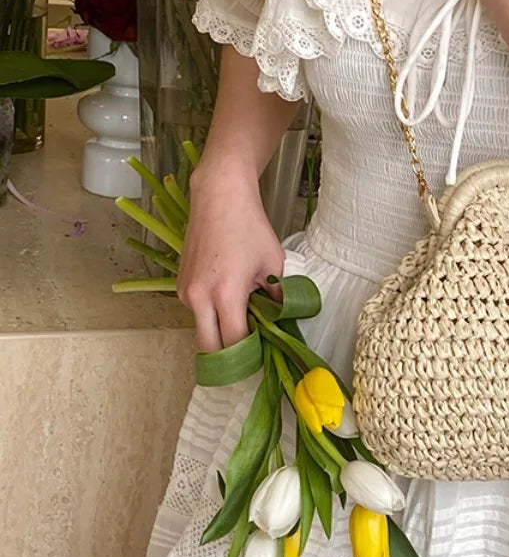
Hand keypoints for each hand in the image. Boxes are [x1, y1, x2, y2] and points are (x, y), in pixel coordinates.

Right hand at [177, 159, 283, 352]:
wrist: (218, 198)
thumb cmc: (249, 228)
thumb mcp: (273, 265)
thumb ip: (277, 298)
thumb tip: (280, 322)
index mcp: (225, 294)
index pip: (235, 343)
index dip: (250, 356)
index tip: (264, 359)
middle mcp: (198, 298)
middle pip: (210, 348)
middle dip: (230, 357)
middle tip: (251, 357)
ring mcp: (184, 292)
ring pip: (202, 331)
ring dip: (221, 335)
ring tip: (245, 323)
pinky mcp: (180, 286)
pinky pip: (197, 313)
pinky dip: (212, 317)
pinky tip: (230, 303)